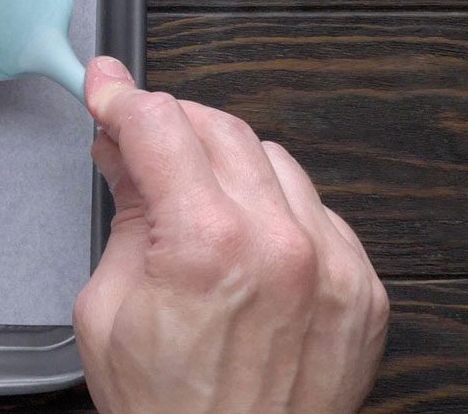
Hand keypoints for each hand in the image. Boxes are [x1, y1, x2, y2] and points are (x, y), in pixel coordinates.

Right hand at [76, 57, 388, 413]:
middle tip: (136, 140)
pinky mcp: (362, 289)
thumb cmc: (171, 410)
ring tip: (194, 198)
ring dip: (226, 162)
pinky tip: (247, 238)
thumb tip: (124, 152)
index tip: (105, 86)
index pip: (159, 125)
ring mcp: (332, 266)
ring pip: (273, 159)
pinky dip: (278, 207)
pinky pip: (318, 210)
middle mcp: (280, 244)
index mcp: (206, 245)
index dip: (121, 97)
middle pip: (219, 128)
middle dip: (169, 124)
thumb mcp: (107, 308)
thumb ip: (126, 214)